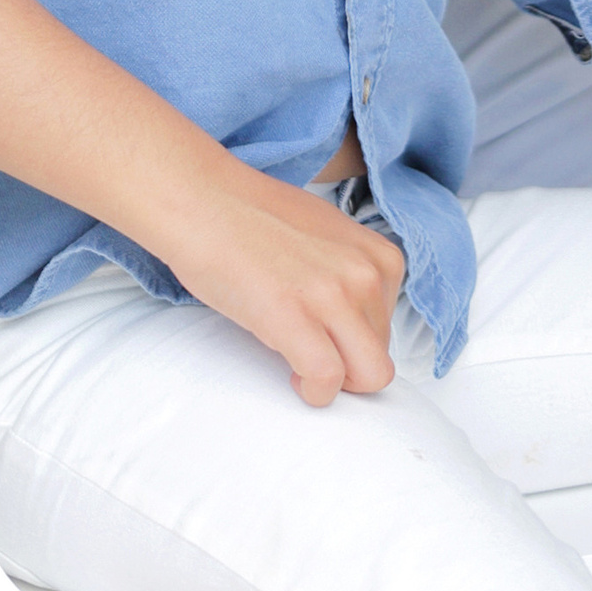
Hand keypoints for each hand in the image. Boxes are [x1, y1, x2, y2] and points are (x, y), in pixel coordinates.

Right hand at [161, 168, 408, 409]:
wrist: (202, 200)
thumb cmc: (252, 218)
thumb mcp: (324, 236)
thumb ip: (348, 273)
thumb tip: (354, 319)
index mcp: (376, 255)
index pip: (390, 328)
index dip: (355, 342)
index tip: (327, 338)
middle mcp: (364, 274)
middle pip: (381, 358)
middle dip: (349, 369)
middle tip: (314, 355)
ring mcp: (333, 296)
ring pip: (369, 376)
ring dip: (334, 383)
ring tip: (300, 360)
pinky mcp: (295, 318)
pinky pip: (328, 380)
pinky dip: (313, 390)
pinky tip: (292, 374)